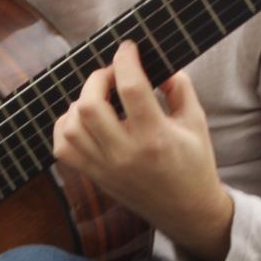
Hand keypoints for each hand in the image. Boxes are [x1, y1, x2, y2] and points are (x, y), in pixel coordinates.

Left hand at [53, 41, 233, 260]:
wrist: (187, 211)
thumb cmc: (195, 163)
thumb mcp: (196, 121)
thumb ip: (180, 88)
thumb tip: (157, 65)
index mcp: (156, 136)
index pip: (131, 88)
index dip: (125, 59)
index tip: (128, 48)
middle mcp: (126, 153)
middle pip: (90, 105)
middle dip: (97, 78)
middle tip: (112, 74)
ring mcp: (106, 167)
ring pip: (72, 125)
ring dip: (81, 102)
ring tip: (100, 97)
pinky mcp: (95, 176)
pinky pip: (63, 148)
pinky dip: (67, 127)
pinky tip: (84, 120)